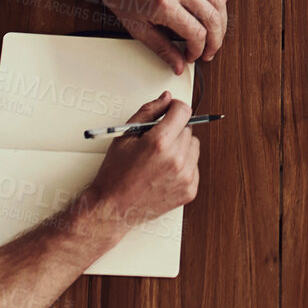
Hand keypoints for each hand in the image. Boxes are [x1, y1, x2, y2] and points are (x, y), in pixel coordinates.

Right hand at [86, 94, 199, 231]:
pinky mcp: (189, 190)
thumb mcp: (125, 135)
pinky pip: (194, 165)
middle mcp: (176, 159)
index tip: (169, 111)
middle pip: (188, 128)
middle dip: (174, 129)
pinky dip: (183, 165)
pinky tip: (165, 171)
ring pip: (194, 146)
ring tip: (159, 158)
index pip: (183, 110)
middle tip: (155, 142)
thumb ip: (149, 111)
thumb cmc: (115, 173)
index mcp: (159, 142)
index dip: (174, 107)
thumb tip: (166, 98)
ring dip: (181, 147)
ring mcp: (184, 176)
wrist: (112, 209)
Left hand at [88, 0, 228, 71]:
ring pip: (219, 0)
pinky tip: (217, 5)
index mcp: (164, 5)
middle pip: (213, 18)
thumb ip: (162, 48)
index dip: (199, 50)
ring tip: (215, 32)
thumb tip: (178, 65)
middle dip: (215, 40)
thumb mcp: (137, 28)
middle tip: (210, 50)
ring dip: (221, 21)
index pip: (197, 34)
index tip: (193, 55)